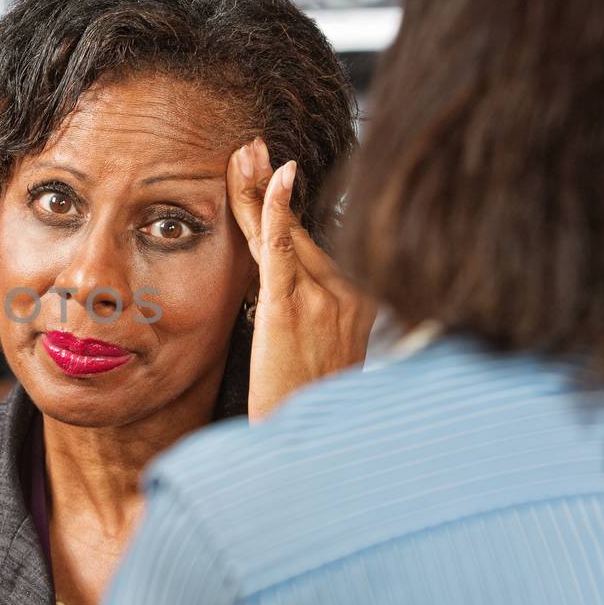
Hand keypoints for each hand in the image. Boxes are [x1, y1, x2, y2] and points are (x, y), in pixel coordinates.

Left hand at [227, 137, 376, 417]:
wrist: (314, 456)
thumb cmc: (311, 411)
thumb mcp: (321, 359)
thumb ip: (310, 318)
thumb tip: (287, 296)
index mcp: (359, 303)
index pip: (318, 241)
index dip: (289, 206)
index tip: (277, 170)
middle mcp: (348, 294)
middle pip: (302, 229)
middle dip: (271, 186)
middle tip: (250, 147)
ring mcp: (323, 300)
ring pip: (285, 233)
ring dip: (259, 189)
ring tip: (244, 153)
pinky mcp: (292, 310)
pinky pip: (284, 250)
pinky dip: (279, 210)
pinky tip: (275, 177)